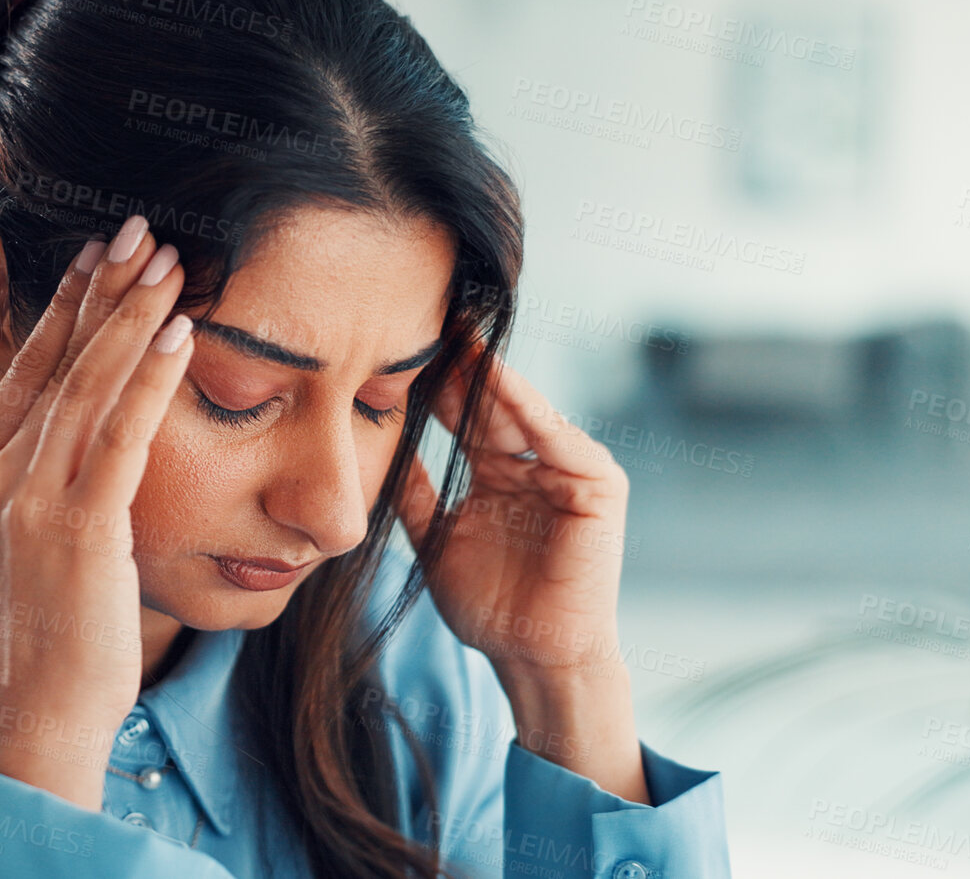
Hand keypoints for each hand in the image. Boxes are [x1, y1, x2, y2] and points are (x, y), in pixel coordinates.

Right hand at [0, 219, 191, 810]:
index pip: (22, 377)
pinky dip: (151, 376)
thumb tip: (25, 467)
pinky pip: (121, 434)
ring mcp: (30, 503)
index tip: (92, 262)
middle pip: (51, 363)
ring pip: (86, 385)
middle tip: (134, 230)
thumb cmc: (36, 649)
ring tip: (166, 260)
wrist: (36, 720)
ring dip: (130, 315)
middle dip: (96, 290)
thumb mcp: (2, 561)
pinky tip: (179, 332)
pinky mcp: (78, 529)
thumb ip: (12, 502)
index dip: (60, 313)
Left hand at [398, 337, 648, 799]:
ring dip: (491, 372)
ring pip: (520, 412)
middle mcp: (533, 462)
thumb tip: (372, 439)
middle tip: (424, 311)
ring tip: (456, 330)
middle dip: (461, 360)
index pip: (460, 412)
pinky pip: (557, 439)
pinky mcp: (598, 485)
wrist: (533, 658)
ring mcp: (568, 470)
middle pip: (490, 401)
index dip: (432, 378)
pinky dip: (530, 409)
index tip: (394, 338)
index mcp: (496, 471)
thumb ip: (412, 487)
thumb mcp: (434, 534)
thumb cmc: (489, 607)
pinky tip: (498, 380)